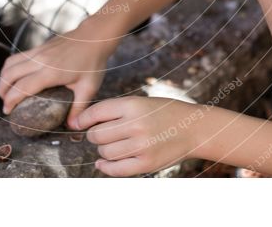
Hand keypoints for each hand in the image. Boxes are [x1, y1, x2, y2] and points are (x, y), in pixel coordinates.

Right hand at [0, 27, 114, 127]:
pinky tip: (17, 76)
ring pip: (10, 63)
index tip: (7, 112)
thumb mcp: (89, 87)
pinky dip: (11, 68)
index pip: (22, 88)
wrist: (95, 36)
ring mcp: (38, 51)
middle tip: (5, 104)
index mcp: (50, 73)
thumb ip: (79, 108)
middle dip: (2, 91)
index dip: (10, 100)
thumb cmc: (93, 62)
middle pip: (10, 74)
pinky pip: (18, 56)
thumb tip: (73, 127)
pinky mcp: (40, 46)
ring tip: (6, 91)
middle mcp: (40, 60)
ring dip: (3, 77)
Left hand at [75, 96, 200, 176]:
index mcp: (133, 105)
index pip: (96, 113)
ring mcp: (141, 146)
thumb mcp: (141, 102)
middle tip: (100, 135)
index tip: (77, 124)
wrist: (194, 128)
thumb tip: (82, 123)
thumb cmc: (163, 112)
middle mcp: (136, 125)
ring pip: (104, 153)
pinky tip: (103, 163)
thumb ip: (115, 111)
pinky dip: (105, 168)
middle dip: (94, 135)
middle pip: (96, 135)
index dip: (83, 119)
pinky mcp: (146, 164)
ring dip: (102, 151)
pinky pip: (116, 170)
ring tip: (110, 146)